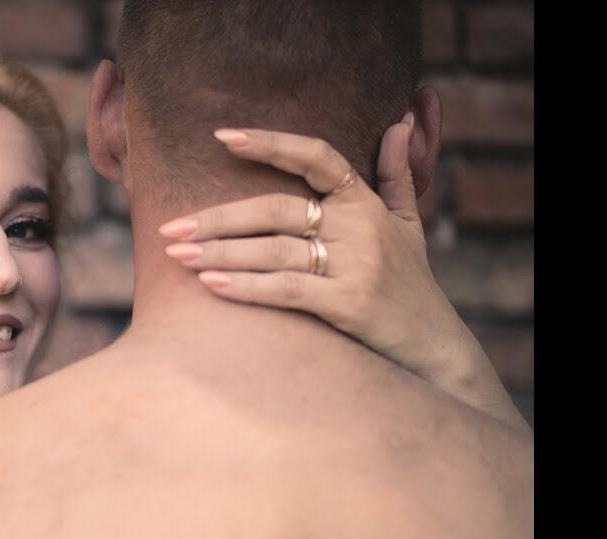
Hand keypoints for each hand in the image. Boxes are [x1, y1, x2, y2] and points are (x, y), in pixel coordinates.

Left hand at [158, 122, 528, 432]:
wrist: (435, 347)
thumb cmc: (410, 284)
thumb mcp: (408, 224)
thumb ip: (396, 174)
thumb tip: (399, 122)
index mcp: (364, 202)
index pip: (316, 156)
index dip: (270, 143)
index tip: (222, 137)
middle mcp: (360, 227)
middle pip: (276, 209)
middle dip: (218, 219)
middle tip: (171, 227)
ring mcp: (356, 265)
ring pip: (273, 250)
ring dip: (218, 253)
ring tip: (176, 255)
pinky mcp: (349, 304)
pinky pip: (286, 289)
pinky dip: (245, 286)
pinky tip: (209, 284)